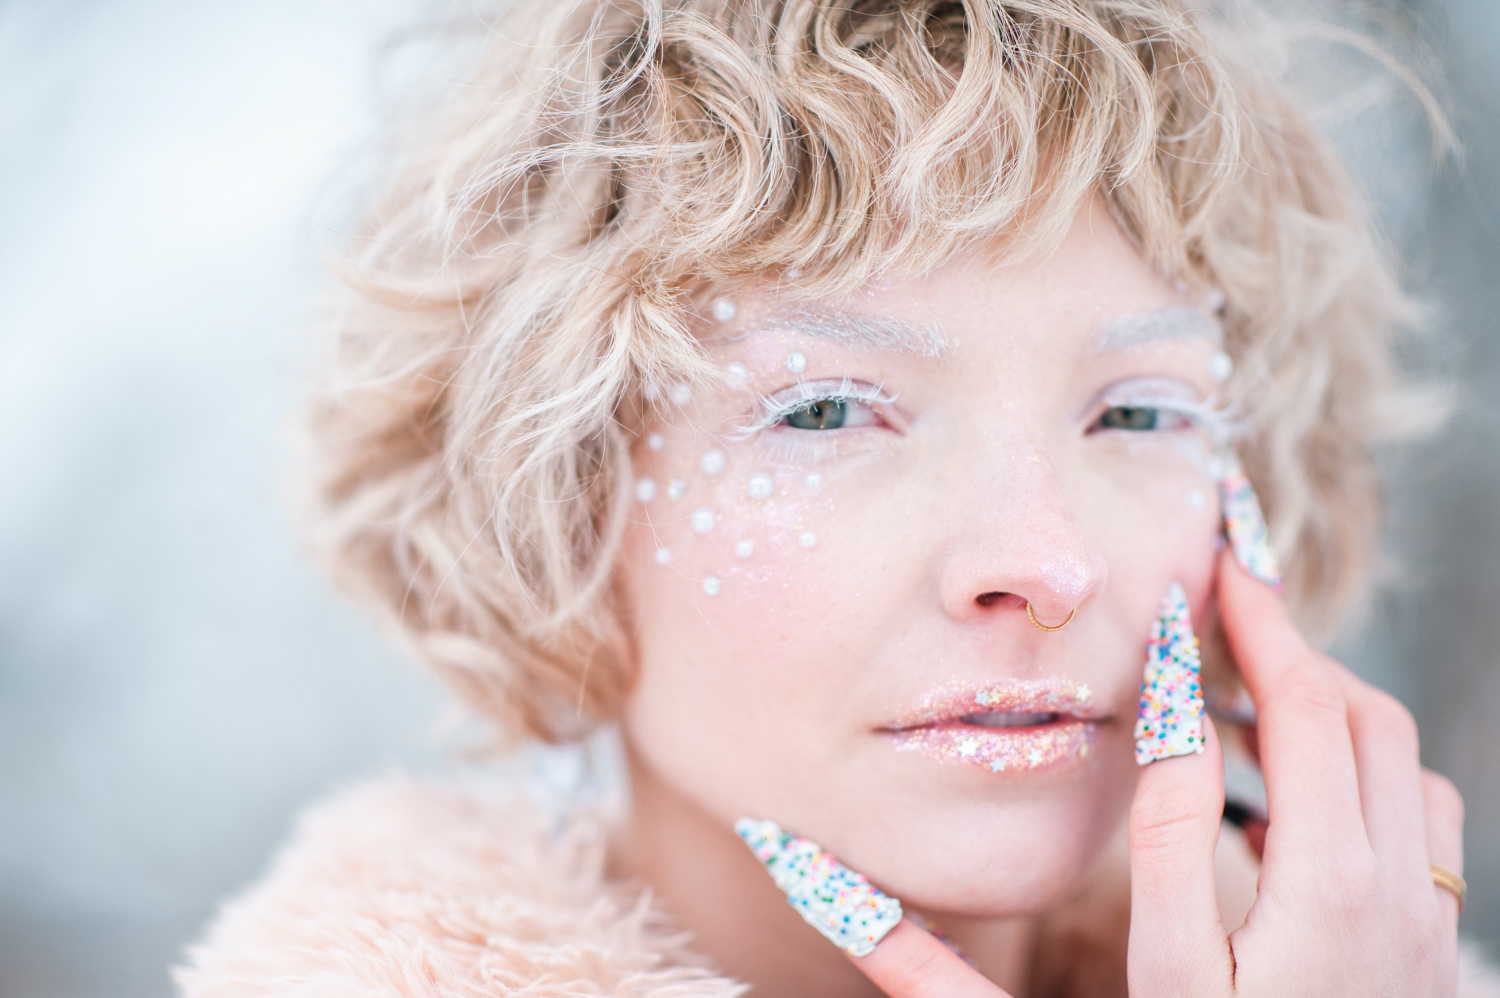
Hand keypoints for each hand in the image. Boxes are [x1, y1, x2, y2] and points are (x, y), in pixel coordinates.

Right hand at [1128, 550, 1464, 995]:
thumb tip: (1172, 701)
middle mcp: (1402, 884)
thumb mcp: (1168, 959)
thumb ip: (1166, 823)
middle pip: (1371, 717)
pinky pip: (1415, 820)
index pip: (1312, 703)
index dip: (1264, 623)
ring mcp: (1429, 917)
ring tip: (1244, 709)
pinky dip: (1358, 774)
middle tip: (1222, 620)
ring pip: (1404, 764)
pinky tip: (1290, 805)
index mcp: (1332, 877)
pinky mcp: (1430, 945)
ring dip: (1332, 712)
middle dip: (1298, 651)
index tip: (1221, 562)